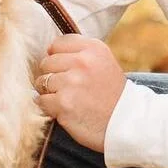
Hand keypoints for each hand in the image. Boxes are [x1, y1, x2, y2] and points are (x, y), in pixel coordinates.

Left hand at [35, 36, 125, 152]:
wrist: (126, 123)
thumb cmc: (111, 94)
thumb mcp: (103, 62)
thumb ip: (79, 53)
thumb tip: (48, 51)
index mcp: (93, 49)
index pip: (58, 44)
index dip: (58, 58)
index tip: (67, 69)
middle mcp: (82, 62)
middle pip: (47, 62)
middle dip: (52, 76)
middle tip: (68, 88)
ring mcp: (72, 83)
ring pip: (42, 82)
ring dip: (50, 92)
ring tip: (68, 99)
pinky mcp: (64, 104)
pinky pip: (41, 100)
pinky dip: (49, 107)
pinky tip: (64, 110)